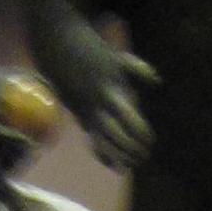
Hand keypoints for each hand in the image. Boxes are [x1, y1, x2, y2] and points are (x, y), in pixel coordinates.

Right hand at [88, 51, 157, 170]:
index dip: (141, 135)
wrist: (55, 44)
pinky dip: (101, 152)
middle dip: (130, 149)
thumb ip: (137, 69)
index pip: (129, 120)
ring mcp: (84, 108)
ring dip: (116, 156)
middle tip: (143, 157)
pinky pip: (88, 135)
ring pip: (99, 141)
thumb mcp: (115, 57)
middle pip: (115, 136)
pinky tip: (113, 165)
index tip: (149, 142)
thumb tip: (156, 81)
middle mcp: (96, 104)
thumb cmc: (90, 49)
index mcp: (110, 91)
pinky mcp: (76, 112)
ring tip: (129, 167)